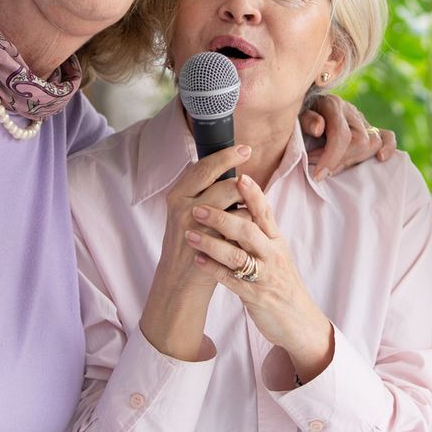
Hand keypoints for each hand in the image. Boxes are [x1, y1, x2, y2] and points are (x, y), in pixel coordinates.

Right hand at [151, 144, 250, 292]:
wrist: (180, 281)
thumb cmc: (189, 244)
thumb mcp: (186, 213)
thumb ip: (202, 193)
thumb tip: (229, 171)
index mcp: (177, 195)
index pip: (202, 167)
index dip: (224, 156)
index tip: (244, 149)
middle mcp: (183, 206)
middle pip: (220, 181)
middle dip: (241, 175)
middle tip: (254, 172)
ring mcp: (195, 225)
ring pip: (232, 201)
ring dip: (246, 201)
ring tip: (249, 207)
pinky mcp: (208, 242)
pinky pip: (239, 223)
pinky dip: (248, 222)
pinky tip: (249, 229)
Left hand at [186, 176, 334, 378]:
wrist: (298, 320)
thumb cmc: (281, 282)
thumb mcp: (276, 253)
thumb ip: (260, 232)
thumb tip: (241, 205)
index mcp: (276, 241)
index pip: (265, 212)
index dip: (253, 194)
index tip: (239, 176)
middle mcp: (272, 254)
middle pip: (249, 230)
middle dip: (222, 217)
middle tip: (198, 208)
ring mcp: (265, 275)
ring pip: (238, 255)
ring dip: (212, 244)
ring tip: (190, 234)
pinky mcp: (256, 295)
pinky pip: (232, 280)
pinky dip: (213, 269)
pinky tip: (197, 260)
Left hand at [302, 93, 394, 179]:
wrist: (297, 107)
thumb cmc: (293, 116)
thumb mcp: (293, 115)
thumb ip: (306, 119)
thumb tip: (319, 128)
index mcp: (332, 104)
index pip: (342, 134)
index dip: (331, 157)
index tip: (318, 175)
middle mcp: (350, 110)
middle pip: (361, 141)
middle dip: (340, 161)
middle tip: (320, 169)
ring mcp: (361, 119)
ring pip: (374, 142)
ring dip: (355, 160)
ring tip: (334, 167)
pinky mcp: (369, 128)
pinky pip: (387, 136)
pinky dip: (387, 148)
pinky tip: (380, 159)